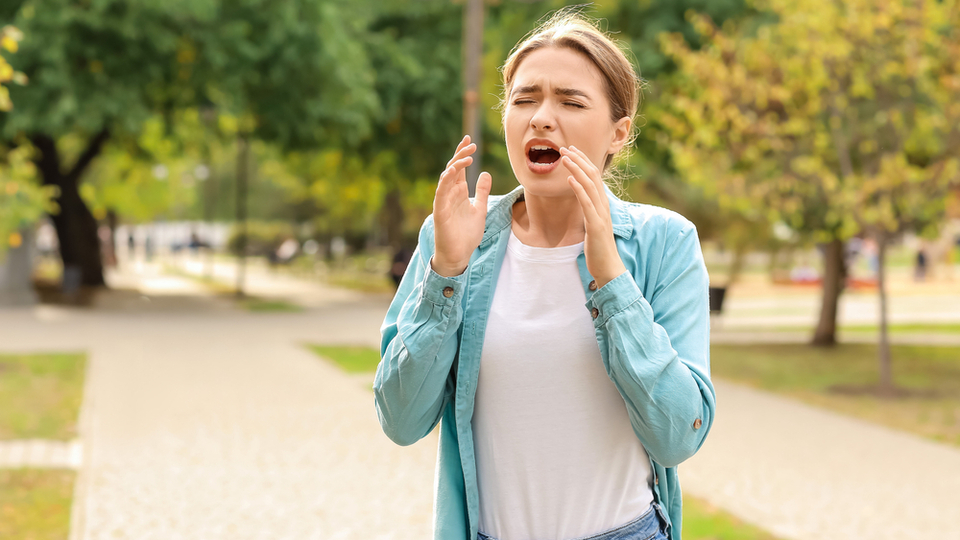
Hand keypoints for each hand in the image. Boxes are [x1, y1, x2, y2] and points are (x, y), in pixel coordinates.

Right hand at [432, 135, 492, 276]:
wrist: (459, 255)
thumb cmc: (467, 234)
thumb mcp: (480, 209)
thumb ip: (482, 192)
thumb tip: (485, 173)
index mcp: (459, 192)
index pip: (460, 168)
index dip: (464, 153)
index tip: (471, 140)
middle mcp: (450, 194)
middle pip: (453, 168)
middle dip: (461, 154)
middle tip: (471, 143)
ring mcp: (444, 202)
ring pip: (446, 178)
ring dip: (456, 165)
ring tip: (467, 156)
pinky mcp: (440, 211)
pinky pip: (441, 193)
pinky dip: (445, 182)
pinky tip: (451, 172)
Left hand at [561, 145, 626, 287]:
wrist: (609, 268)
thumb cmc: (599, 248)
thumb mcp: (592, 225)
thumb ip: (588, 211)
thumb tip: (580, 200)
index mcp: (602, 204)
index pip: (594, 176)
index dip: (583, 161)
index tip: (571, 150)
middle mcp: (604, 205)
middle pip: (593, 176)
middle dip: (579, 160)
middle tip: (565, 147)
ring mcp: (601, 214)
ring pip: (590, 185)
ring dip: (576, 169)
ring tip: (564, 157)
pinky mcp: (596, 225)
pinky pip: (587, 204)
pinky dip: (578, 189)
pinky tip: (570, 179)